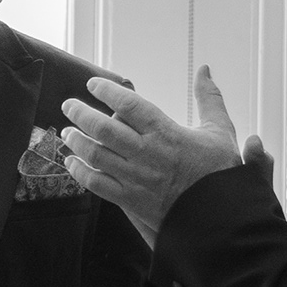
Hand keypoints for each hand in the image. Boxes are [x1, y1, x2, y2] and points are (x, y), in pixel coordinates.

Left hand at [59, 71, 244, 236]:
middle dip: (80, 113)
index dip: (108, 91)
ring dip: (76, 141)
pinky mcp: (130, 200)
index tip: (93, 84)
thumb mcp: (220, 130)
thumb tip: (205, 69)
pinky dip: (79, 172)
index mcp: (166, 133)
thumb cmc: (218, 173)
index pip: (130, 105)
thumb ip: (209, 98)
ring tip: (67, 132)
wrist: (219, 216)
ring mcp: (136, 178)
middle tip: (68, 105)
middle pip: (103, 128)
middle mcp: (147, 153)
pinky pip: (96, 184)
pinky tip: (72, 162)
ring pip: (95, 154)